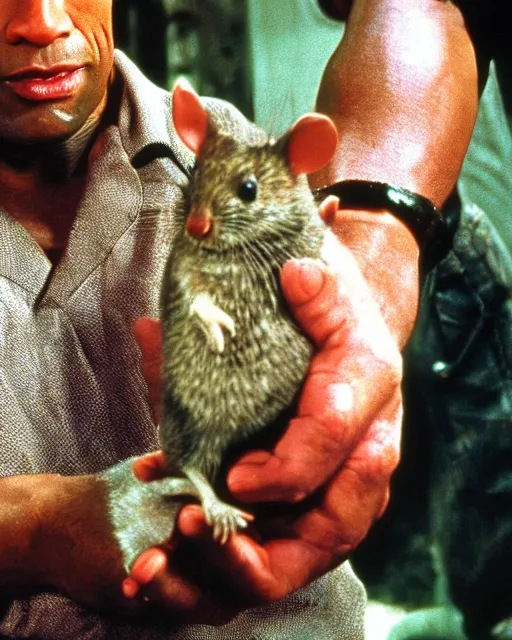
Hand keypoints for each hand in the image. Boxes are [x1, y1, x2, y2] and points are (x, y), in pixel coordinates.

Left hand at [129, 239, 401, 603]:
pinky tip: (184, 526)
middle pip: (337, 526)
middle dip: (272, 552)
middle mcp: (367, 446)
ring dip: (248, 562)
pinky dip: (238, 544)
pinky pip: (287, 532)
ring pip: (310, 545)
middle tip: (204, 544)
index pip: (333, 439)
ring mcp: (345, 478)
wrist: (347, 325)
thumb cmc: (331, 307)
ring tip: (181, 555)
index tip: (232, 477)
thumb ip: (317, 289)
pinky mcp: (320, 491)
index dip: (285, 467)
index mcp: (368, 389)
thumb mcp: (328, 285)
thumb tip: (297, 276)